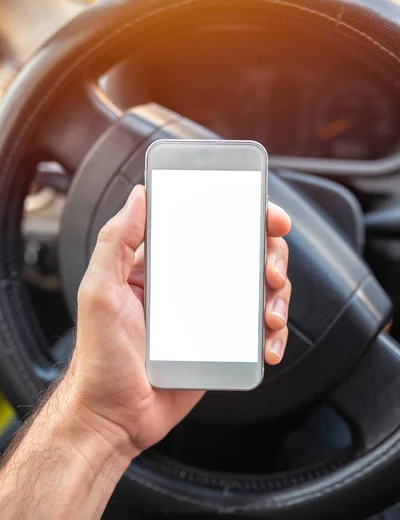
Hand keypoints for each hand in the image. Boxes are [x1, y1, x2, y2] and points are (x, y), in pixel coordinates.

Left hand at [69, 185, 290, 457]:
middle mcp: (188, 284)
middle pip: (244, 254)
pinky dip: (271, 334)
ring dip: (277, 296)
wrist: (113, 418)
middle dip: (270, 256)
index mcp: (161, 265)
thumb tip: (140, 196)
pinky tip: (266, 345)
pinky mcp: (220, 345)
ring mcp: (207, 315)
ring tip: (270, 316)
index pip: (206, 226)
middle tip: (271, 272)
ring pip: (257, 290)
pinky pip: (256, 331)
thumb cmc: (99, 358)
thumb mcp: (99, 291)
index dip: (242, 215)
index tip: (266, 217)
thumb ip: (116, 241)